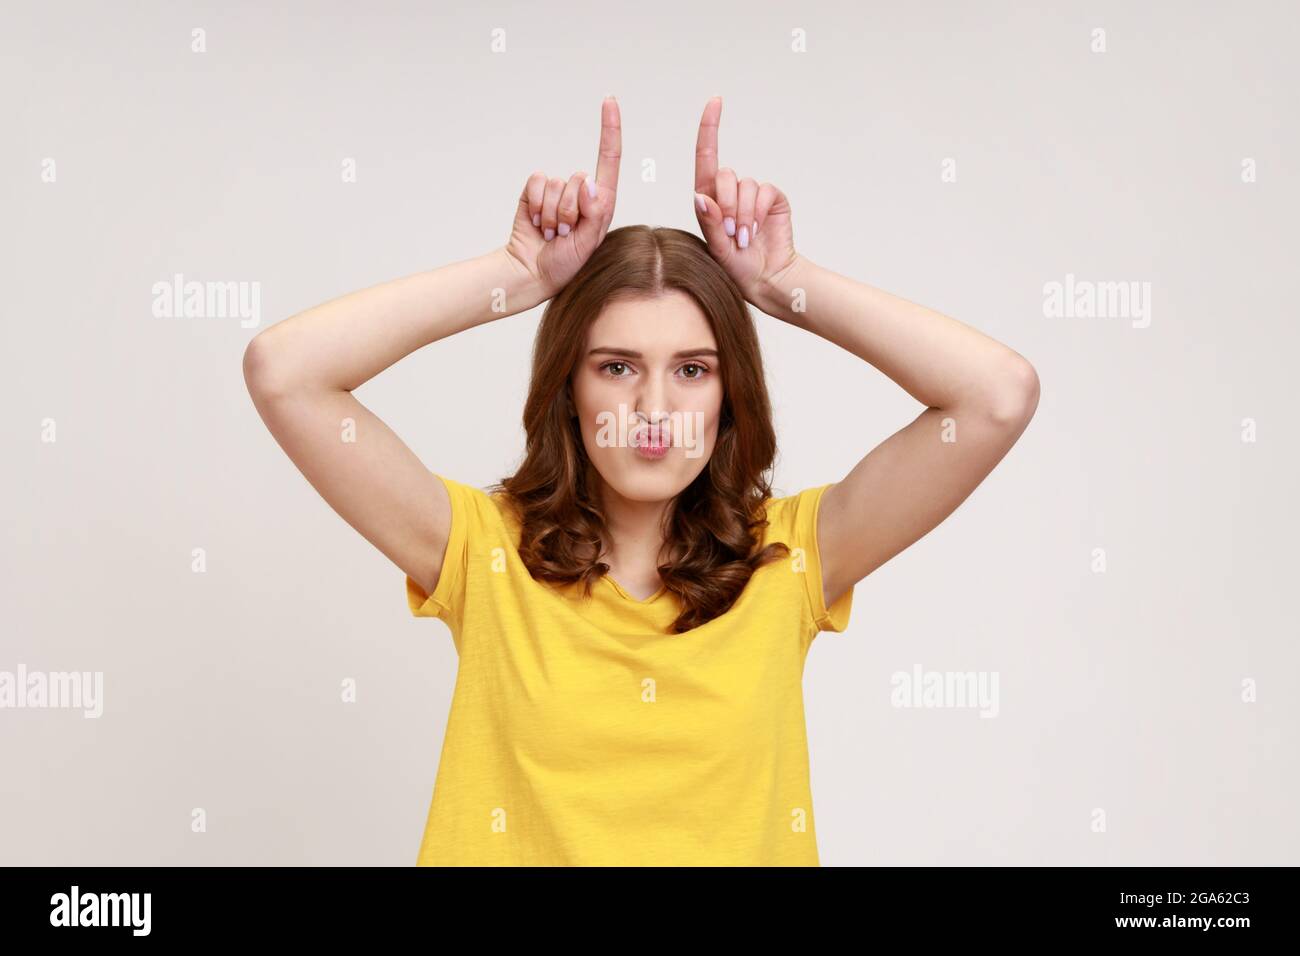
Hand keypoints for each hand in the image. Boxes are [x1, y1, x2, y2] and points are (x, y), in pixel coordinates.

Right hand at [503, 96, 621, 300]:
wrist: (532, 272)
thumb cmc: (566, 263)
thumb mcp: (588, 244)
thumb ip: (594, 213)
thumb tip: (589, 183)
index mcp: (601, 202)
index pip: (609, 160)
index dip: (610, 130)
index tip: (609, 101)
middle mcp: (580, 192)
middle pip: (579, 179)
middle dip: (568, 210)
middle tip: (564, 233)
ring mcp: (557, 190)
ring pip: (556, 184)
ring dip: (550, 213)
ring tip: (551, 232)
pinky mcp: (535, 190)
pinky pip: (537, 181)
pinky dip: (534, 203)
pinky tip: (536, 222)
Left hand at [692, 96, 801, 307]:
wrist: (767, 278)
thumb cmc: (736, 268)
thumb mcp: (716, 248)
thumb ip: (709, 222)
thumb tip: (700, 196)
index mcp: (709, 199)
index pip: (706, 157)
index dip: (710, 128)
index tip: (715, 101)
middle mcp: (729, 192)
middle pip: (724, 175)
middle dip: (726, 205)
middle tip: (732, 234)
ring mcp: (752, 193)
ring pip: (744, 185)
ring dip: (743, 215)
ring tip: (744, 239)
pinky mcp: (771, 197)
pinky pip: (763, 190)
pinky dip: (758, 212)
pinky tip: (757, 231)